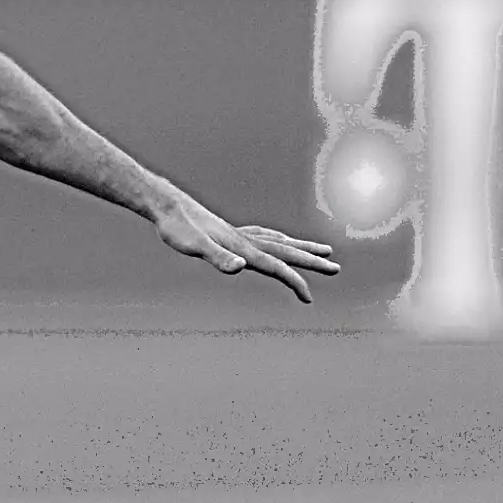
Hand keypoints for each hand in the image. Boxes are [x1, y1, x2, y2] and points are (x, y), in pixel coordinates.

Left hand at [151, 188, 339, 302]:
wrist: (165, 204)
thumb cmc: (177, 228)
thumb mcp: (194, 247)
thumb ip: (217, 258)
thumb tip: (240, 266)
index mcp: (242, 248)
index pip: (276, 267)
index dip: (294, 282)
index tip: (309, 298)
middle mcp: (245, 240)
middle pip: (285, 251)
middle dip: (311, 262)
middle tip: (336, 268)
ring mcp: (238, 234)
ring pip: (278, 241)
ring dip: (301, 248)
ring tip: (323, 251)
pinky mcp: (228, 231)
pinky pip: (263, 236)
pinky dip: (277, 239)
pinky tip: (275, 241)